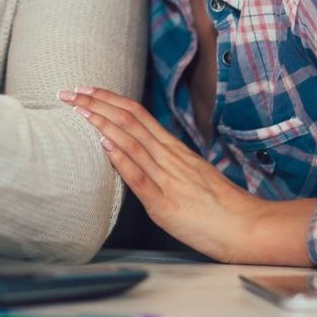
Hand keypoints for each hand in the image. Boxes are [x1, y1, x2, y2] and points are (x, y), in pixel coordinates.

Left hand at [58, 87, 314, 264]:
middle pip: (128, 120)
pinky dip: (120, 158)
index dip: (109, 99)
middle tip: (69, 91)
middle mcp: (168, 156)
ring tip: (78, 109)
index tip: (86, 89)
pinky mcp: (164, 203)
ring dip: (101, 122)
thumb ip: (164, 160)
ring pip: (130, 140)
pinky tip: (103, 144)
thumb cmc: (219, 205)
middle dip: (96, 103)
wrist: (247, 227)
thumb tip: (135, 151)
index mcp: (173, 148)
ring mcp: (166, 177)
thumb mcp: (190, 173)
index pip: (136, 114)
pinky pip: (139, 176)